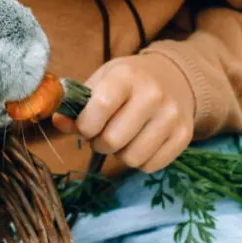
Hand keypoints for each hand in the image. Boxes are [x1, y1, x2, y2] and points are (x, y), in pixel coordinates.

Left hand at [51, 54, 194, 171]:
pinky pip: (151, 166)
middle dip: (99, 143)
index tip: (84, 126)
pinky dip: (140, 161)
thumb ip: (78, 103)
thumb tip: (58, 123)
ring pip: (132, 158)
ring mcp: (172, 116)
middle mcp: (153, 95)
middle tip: (102, 134)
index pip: (100, 107)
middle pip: (113, 140)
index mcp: (127, 76)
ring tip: (122, 138)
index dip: (84, 125)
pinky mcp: (184, 135)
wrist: (175, 77)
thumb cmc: (130, 80)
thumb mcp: (102, 80)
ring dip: (119, 154)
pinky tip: (139, 143)